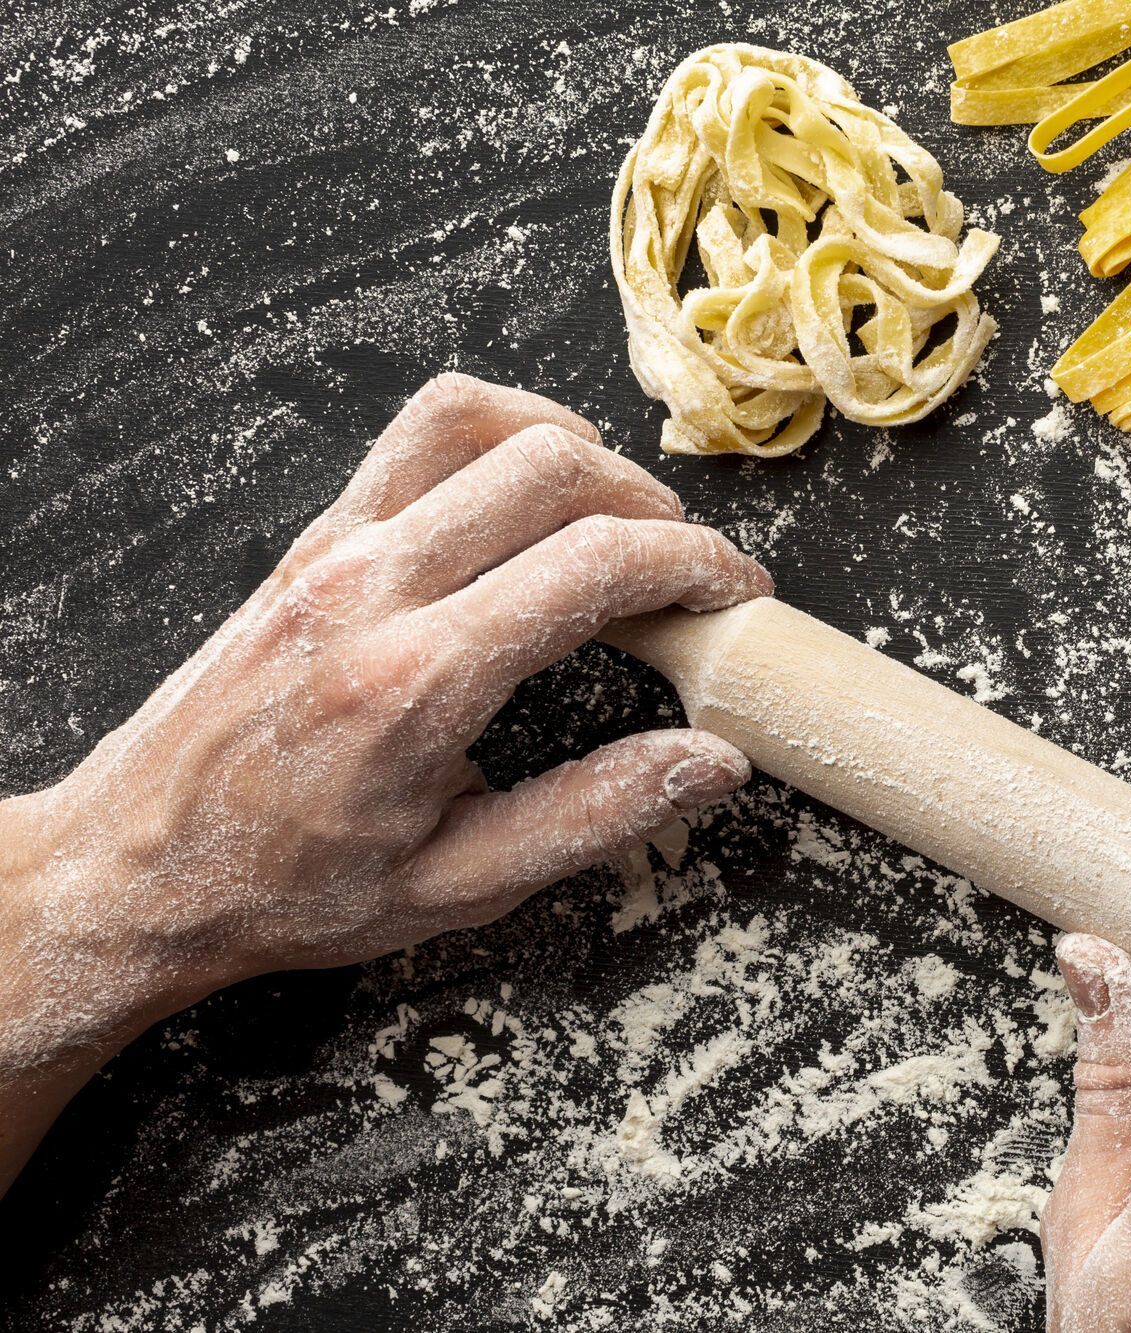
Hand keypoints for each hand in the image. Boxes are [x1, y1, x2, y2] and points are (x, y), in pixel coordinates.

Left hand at [0, 373, 770, 1075]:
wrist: (133, 870)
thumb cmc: (290, 887)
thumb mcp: (461, 885)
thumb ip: (597, 816)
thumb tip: (713, 762)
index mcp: (417, 684)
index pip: (592, 565)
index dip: (694, 563)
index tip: (737, 590)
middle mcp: (371, 590)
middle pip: (548, 469)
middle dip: (653, 505)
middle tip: (689, 569)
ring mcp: (330, 550)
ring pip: (475, 420)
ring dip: (571, 447)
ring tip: (618, 513)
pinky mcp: (311, 540)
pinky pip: (415, 436)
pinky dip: (495, 436)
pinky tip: (529, 495)